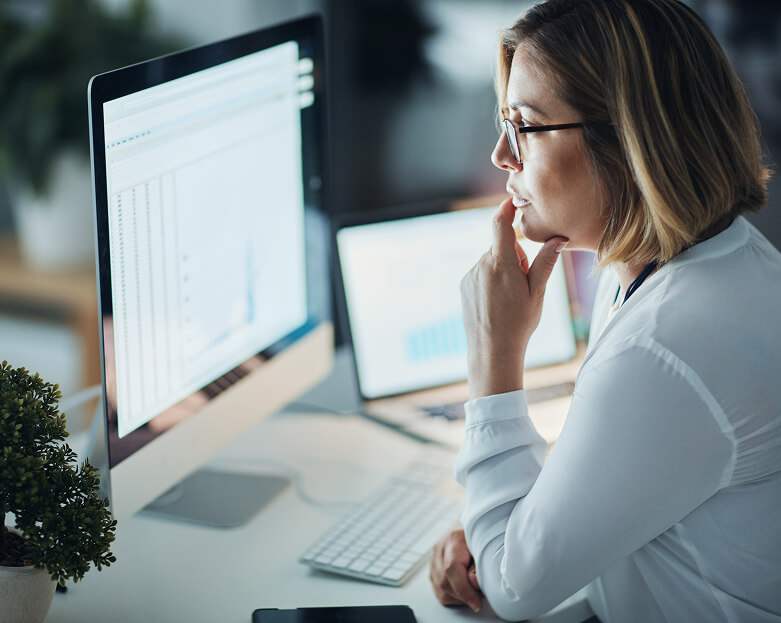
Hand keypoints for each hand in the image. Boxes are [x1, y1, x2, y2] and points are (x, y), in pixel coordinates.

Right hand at [430, 529, 482, 612]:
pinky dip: (455, 597)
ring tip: (474, 590)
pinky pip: (440, 593)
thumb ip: (480, 567)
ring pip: (441, 590)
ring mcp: (433, 561)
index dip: (464, 590)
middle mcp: (439, 550)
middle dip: (464, 595)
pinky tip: (465, 591)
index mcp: (453, 539)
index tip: (477, 603)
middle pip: (445, 582)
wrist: (472, 534)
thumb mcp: (486, 549)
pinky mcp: (433, 572)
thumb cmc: (481, 541)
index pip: (451, 568)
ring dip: (460, 598)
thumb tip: (473, 584)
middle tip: (480, 595)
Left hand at [460, 197, 567, 397]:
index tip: (513, 202)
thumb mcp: (538, 292)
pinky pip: (481, 273)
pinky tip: (496, 303)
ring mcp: (470, 276)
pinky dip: (491, 280)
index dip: (506, 209)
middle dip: (514, 256)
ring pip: (491, 261)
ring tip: (509, 298)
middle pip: (501, 247)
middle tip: (523, 283)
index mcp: (501, 264)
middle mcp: (481, 266)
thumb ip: (546, 262)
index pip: (500, 224)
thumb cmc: (519, 323)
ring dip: (502, 270)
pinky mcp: (464, 285)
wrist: (492, 350)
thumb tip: (559, 238)